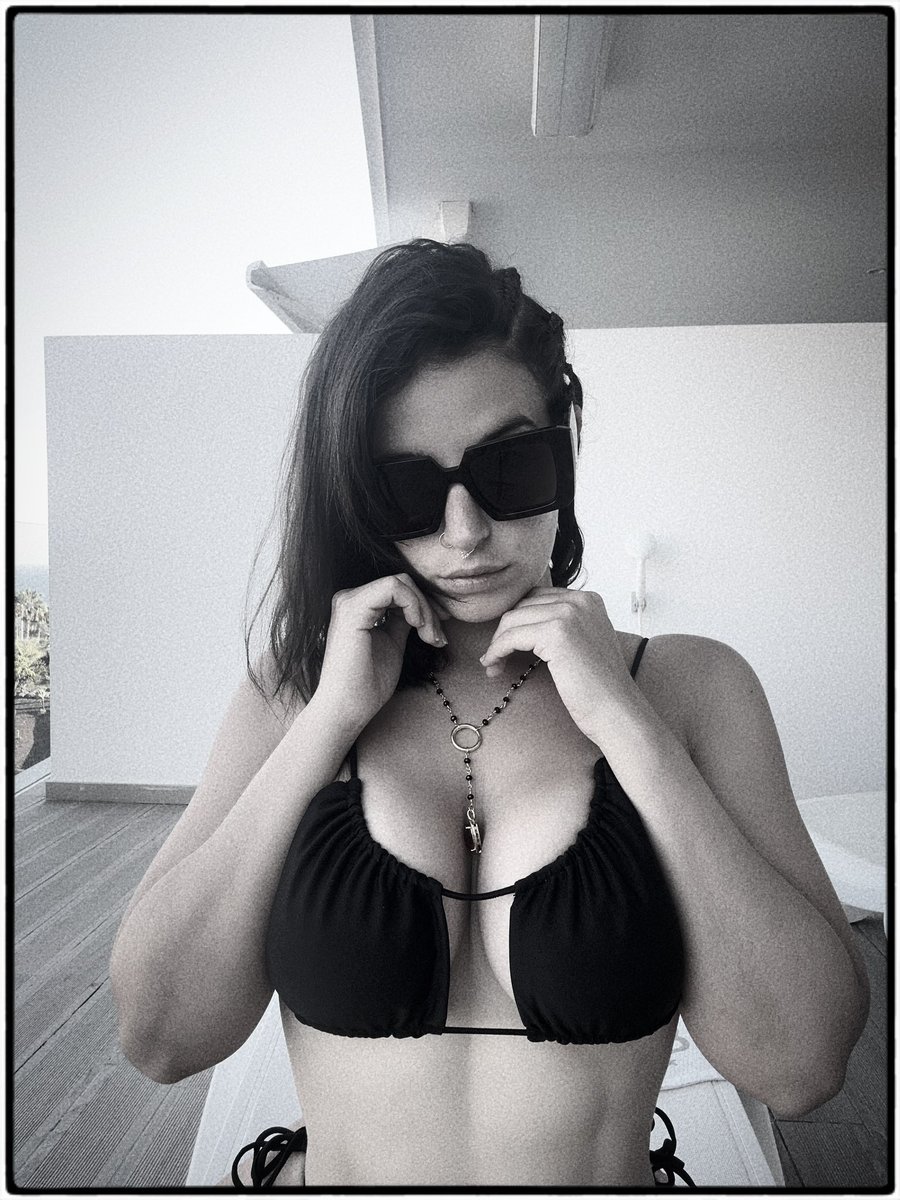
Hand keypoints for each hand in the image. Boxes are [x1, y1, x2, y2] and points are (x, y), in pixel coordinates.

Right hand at [314, 573, 449, 732]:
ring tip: (430, 637)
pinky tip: (418, 627)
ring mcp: (348, 601)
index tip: (439, 632)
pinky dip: (414, 605)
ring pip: (401, 582)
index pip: (398, 589)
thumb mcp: (393, 643)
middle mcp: (349, 598)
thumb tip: (422, 607)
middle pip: (402, 583)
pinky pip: (393, 588)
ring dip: (423, 608)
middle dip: (428, 607)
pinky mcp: (352, 608)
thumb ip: (402, 621)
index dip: (424, 605)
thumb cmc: (367, 684)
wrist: (347, 709)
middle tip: (438, 637)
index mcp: (357, 606)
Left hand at [479, 588, 637, 742]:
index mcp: (588, 599)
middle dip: (504, 631)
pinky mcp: (556, 633)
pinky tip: (493, 665)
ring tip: (494, 665)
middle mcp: (580, 600)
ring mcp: (569, 614)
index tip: (506, 643)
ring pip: (512, 620)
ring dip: (497, 643)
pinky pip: (511, 637)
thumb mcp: (584, 643)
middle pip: (522, 606)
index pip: (537, 598)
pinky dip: (496, 651)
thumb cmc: (599, 687)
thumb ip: (563, 626)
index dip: (517, 621)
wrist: (617, 711)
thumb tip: (522, 624)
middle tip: (496, 657)